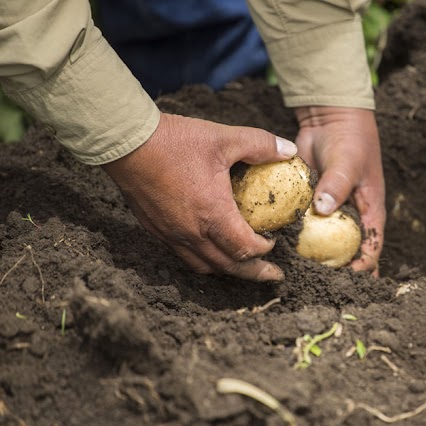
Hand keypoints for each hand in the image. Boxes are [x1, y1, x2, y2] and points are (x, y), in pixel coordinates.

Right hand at [102, 112, 298, 280]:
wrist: (126, 141)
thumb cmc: (175, 141)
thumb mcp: (224, 138)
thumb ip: (260, 145)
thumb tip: (289, 151)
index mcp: (212, 214)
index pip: (245, 248)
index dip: (264, 249)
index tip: (274, 241)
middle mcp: (192, 232)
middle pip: (229, 266)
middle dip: (254, 273)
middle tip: (273, 276)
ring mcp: (171, 235)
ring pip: (205, 266)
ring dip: (228, 269)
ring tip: (243, 267)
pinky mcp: (157, 230)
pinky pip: (185, 256)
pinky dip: (205, 260)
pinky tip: (211, 250)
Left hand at [294, 106, 385, 275]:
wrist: (330, 121)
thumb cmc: (350, 141)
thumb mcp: (348, 162)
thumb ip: (336, 184)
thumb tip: (323, 209)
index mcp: (369, 214)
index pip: (370, 250)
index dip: (361, 269)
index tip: (344, 280)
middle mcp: (349, 219)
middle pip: (345, 253)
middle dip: (334, 271)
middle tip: (314, 284)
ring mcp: (327, 213)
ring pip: (321, 244)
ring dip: (311, 258)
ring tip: (294, 275)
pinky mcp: (308, 205)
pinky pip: (301, 226)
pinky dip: (293, 237)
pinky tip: (277, 248)